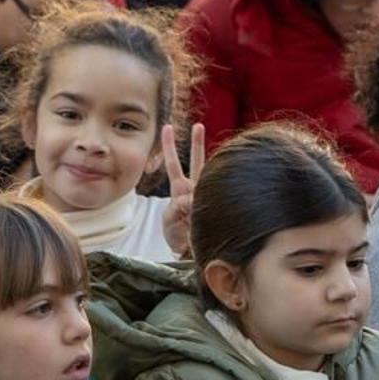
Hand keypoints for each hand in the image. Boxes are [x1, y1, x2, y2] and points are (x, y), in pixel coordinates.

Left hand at [159, 122, 203, 257]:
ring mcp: (204, 195)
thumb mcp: (170, 220)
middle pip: (194, 161)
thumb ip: (178, 207)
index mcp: (182, 191)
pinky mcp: (211, 205)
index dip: (169, 147)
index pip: (174, 164)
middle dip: (196, 143)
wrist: (189, 255)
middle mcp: (194, 189)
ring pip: (205, 169)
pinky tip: (208, 187)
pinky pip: (208, 193)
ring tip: (202, 129)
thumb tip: (192, 198)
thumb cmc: (178, 237)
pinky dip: (205, 190)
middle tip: (198, 125)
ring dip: (202, 150)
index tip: (167, 127)